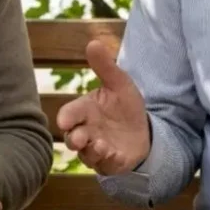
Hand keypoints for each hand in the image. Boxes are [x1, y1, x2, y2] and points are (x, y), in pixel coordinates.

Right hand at [55, 39, 149, 174]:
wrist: (143, 130)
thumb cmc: (124, 106)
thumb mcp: (119, 84)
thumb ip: (105, 67)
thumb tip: (93, 42)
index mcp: (84, 112)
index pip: (69, 115)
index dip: (66, 118)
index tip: (65, 122)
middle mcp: (86, 132)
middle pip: (72, 139)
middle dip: (75, 139)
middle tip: (80, 138)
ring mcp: (95, 149)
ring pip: (86, 155)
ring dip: (92, 152)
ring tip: (103, 146)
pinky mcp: (109, 163)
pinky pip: (105, 166)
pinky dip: (109, 161)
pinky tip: (116, 154)